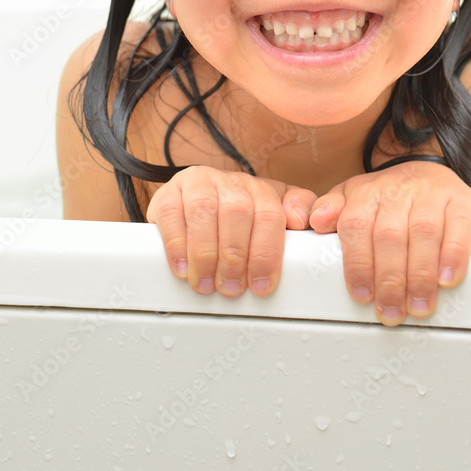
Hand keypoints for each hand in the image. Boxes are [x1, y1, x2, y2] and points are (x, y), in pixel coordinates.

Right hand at [146, 166, 317, 297]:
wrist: (195, 201)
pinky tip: (181, 266)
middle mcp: (230, 181)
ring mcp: (198, 183)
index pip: (269, 215)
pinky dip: (176, 244)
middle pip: (238, 213)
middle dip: (235, 257)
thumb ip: (298, 213)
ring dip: (205, 254)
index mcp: (259, 188)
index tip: (261, 285)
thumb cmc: (238, 217)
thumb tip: (302, 220)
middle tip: (231, 289)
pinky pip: (170, 213)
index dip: (266, 253)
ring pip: (204, 212)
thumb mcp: (273, 214)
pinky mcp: (168, 193)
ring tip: (205, 284)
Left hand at [307, 161, 470, 324]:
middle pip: (389, 235)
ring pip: (423, 233)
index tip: (361, 296)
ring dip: (419, 275)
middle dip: (388, 280)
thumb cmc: (392, 199)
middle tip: (390, 312)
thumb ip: (333, 210)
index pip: (356, 226)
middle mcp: (398, 190)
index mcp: (368, 192)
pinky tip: (447, 280)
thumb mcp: (356, 198)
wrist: (434, 173)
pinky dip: (452, 256)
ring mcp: (432, 195)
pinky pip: (458, 228)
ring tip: (418, 306)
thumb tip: (315, 221)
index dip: (358, 263)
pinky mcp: (464, 203)